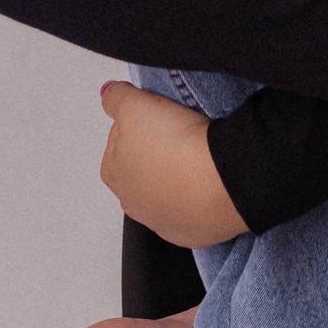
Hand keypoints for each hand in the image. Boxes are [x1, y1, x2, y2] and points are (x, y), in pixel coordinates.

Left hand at [98, 81, 248, 247]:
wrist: (220, 181)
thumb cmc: (176, 144)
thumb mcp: (135, 104)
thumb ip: (115, 97)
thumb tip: (108, 94)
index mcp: (114, 173)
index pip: (119, 140)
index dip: (140, 122)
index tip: (160, 116)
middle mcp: (133, 204)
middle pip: (143, 168)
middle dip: (159, 152)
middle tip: (181, 132)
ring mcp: (163, 222)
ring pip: (168, 191)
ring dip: (179, 175)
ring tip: (199, 155)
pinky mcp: (193, 233)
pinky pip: (194, 209)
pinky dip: (201, 195)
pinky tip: (210, 178)